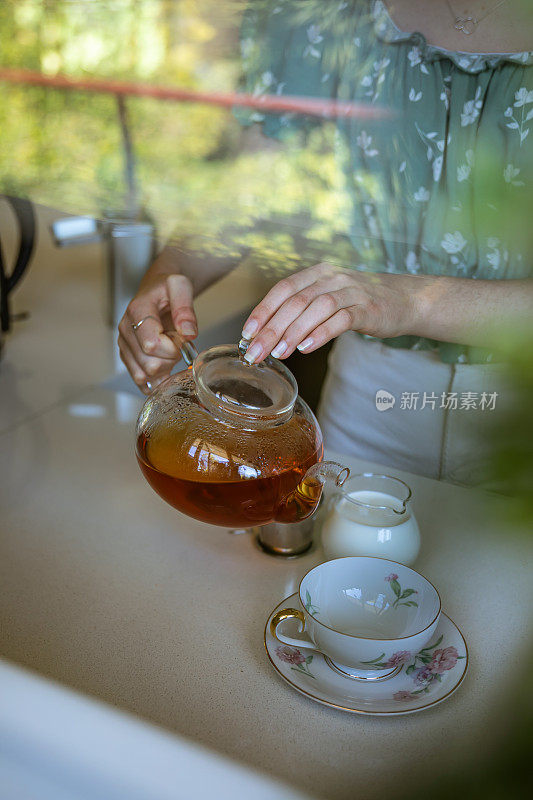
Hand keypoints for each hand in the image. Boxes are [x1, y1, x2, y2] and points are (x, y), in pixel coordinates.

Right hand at [118, 272, 197, 392]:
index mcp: (137, 311)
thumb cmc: (167, 289)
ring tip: (170, 354)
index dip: (172, 349)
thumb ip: (185, 308)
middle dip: (170, 360)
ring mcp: (124, 345)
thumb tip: (188, 333)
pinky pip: (138, 379)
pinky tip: (166, 373)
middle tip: (177, 346)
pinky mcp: (127, 356)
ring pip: (143, 376)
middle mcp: (125, 329)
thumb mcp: (180, 287)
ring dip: (163, 371)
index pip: (151, 345)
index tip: (181, 339)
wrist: (156, 290)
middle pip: (149, 364)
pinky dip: (155, 380)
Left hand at [240, 263, 419, 362]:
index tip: (247, 333)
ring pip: (316, 308)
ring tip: (279, 353)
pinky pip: (341, 319)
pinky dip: (321, 333)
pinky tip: (307, 347)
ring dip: (294, 331)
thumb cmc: (358, 303)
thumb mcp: (327, 298)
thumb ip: (301, 310)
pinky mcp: (368, 309)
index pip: (283, 289)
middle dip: (272, 328)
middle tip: (256, 352)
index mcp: (318, 273)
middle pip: (295, 301)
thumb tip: (266, 336)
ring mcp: (352, 292)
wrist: (403, 300)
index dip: (263, 310)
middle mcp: (333, 278)